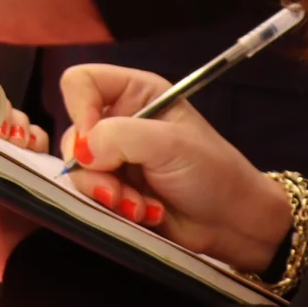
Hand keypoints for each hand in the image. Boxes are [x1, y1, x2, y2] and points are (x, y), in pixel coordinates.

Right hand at [58, 64, 293, 272]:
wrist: (234, 223)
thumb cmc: (213, 173)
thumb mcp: (170, 144)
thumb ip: (120, 137)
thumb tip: (80, 153)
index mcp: (135, 93)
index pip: (80, 83)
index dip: (79, 109)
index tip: (94, 143)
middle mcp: (119, 121)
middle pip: (73, 134)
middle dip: (94, 168)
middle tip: (118, 190)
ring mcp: (114, 158)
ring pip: (78, 171)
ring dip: (107, 194)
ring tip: (141, 207)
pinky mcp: (114, 189)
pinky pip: (90, 196)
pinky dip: (113, 209)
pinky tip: (144, 214)